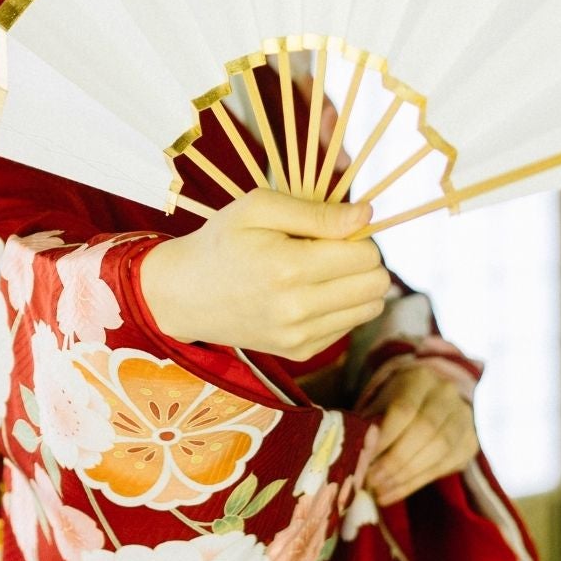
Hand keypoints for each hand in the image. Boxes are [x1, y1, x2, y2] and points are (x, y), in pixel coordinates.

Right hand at [139, 189, 387, 359]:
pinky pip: (348, 326)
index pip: (366, 254)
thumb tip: (366, 215)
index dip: (356, 236)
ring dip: (356, 285)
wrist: (183, 294)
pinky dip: (339, 307)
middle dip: (363, 260)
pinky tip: (307, 293)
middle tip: (329, 249)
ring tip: (321, 271)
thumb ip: (314, 211)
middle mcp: (297, 308)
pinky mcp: (299, 352)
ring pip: (370, 308)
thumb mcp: (256, 209)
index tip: (330, 230)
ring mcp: (299, 336)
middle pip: (377, 284)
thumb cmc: (221, 241)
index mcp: (288, 267)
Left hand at [361, 365, 477, 503]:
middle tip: (370, 481)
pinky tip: (394, 493)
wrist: (431, 400)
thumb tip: (357, 457)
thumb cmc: (394, 402)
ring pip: (439, 451)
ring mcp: (464, 419)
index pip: (404, 409)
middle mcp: (447, 395)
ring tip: (379, 491)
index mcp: (419, 379)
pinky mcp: (470, 443)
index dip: (385, 437)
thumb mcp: (379, 403)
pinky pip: (446, 467)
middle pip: (425, 431)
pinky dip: (417, 482)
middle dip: (395, 461)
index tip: (364, 458)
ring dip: (406, 476)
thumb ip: (369, 424)